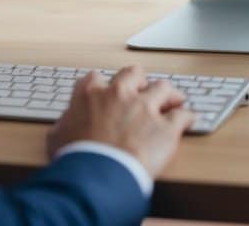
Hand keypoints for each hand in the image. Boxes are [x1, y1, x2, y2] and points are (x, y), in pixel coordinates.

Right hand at [47, 65, 193, 176]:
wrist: (98, 176)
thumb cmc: (77, 159)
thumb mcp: (58, 138)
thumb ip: (65, 124)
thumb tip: (65, 125)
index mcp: (91, 95)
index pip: (96, 78)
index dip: (102, 85)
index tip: (105, 91)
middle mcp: (120, 95)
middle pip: (134, 73)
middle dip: (139, 80)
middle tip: (142, 90)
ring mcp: (145, 108)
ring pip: (163, 87)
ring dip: (168, 94)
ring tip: (173, 100)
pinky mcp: (166, 127)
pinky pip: (183, 115)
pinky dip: (187, 117)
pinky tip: (189, 120)